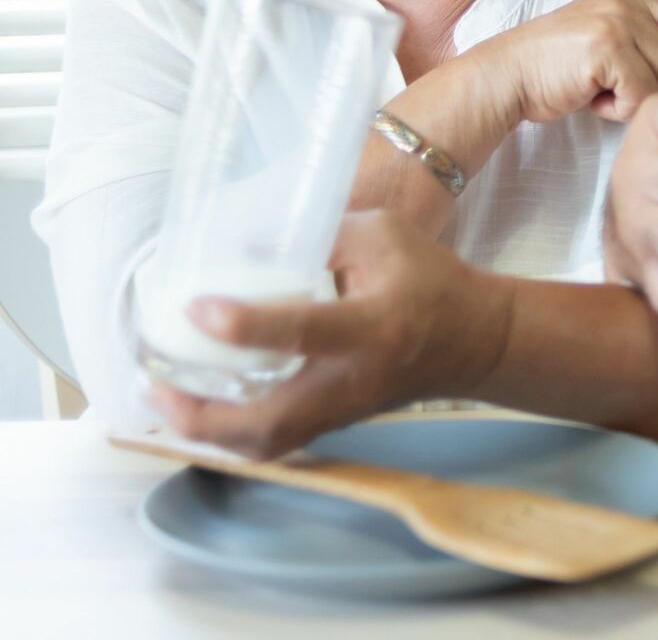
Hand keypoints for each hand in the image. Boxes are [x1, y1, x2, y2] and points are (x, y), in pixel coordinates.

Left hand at [150, 211, 513, 459]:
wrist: (479, 340)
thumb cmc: (434, 281)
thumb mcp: (384, 235)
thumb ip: (320, 235)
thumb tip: (251, 240)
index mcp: (372, 327)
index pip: (304, 332)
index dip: (246, 324)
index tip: (196, 309)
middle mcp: (354, 379)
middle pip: (271, 424)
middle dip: (202, 417)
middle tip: (155, 385)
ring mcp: (345, 410)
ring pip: (268, 444)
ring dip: (209, 432)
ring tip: (166, 401)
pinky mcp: (338, 422)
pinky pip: (277, 442)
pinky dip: (233, 433)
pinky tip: (202, 408)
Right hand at [489, 0, 657, 122]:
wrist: (509, 76)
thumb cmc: (565, 67)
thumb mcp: (615, 39)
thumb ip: (656, 37)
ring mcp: (618, 19)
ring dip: (647, 98)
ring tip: (613, 94)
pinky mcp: (606, 46)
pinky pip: (645, 93)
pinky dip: (622, 109)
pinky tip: (597, 101)